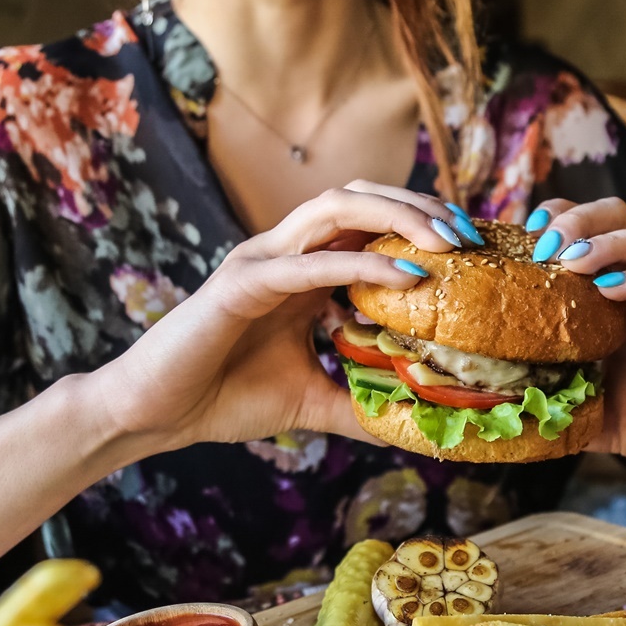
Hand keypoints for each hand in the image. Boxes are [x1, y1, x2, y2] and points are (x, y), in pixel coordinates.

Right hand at [95, 182, 478, 456]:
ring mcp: (261, 260)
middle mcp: (285, 251)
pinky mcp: (241, 284)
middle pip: (361, 198)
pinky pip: (308, 263)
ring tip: (446, 241)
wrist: (152, 414)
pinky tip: (403, 274)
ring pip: (336, 208)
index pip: (370, 222)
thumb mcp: (312, 401)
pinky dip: (359, 263)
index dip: (422, 224)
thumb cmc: (222, 398)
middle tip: (470, 235)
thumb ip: (360, 403)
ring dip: (397, 216)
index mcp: (302, 268)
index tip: (474, 247)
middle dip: (420, 207)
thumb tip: (414, 427)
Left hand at [528, 199, 625, 506]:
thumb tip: (503, 418)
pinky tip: (613, 289)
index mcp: (623, 301)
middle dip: (579, 219)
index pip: (589, 235)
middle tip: (544, 245)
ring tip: (573, 259)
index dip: (556, 225)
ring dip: (609, 242)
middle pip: (619, 219)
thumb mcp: (602, 420)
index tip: (523, 239)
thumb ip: (560, 411)